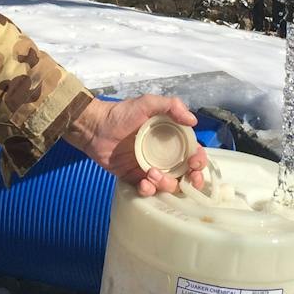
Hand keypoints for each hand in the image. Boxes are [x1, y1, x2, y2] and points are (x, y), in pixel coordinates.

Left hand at [64, 95, 207, 195]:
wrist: (94, 127)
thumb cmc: (121, 113)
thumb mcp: (147, 103)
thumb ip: (171, 105)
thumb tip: (193, 121)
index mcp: (171, 139)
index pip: (193, 153)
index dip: (199, 160)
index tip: (193, 162)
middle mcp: (164, 156)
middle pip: (186, 174)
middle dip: (192, 180)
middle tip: (187, 179)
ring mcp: (150, 168)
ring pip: (169, 185)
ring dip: (166, 184)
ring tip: (151, 174)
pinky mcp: (134, 178)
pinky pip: (148, 190)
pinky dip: (149, 190)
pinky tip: (143, 183)